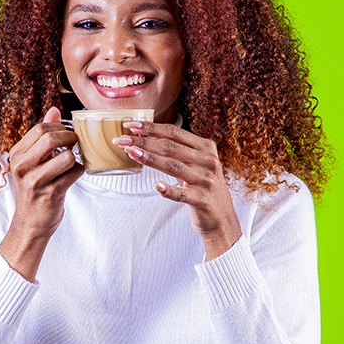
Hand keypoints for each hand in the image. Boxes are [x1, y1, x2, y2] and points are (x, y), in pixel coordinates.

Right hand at [5, 106, 83, 239]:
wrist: (30, 223)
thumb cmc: (33, 189)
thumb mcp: (31, 162)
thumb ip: (41, 136)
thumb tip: (54, 110)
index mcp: (16, 155)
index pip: (40, 128)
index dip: (59, 128)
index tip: (66, 134)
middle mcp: (22, 167)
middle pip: (51, 138)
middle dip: (69, 138)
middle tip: (75, 144)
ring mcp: (36, 181)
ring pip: (66, 156)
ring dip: (75, 158)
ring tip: (71, 163)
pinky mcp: (51, 194)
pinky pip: (74, 173)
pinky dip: (78, 171)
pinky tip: (72, 176)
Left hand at [113, 121, 241, 259]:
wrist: (221, 217)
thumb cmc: (203, 187)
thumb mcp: (197, 164)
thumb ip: (180, 150)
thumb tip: (146, 138)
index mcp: (206, 148)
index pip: (174, 133)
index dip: (152, 128)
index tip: (131, 125)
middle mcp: (208, 161)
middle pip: (170, 147)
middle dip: (143, 141)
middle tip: (121, 139)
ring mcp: (206, 181)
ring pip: (173, 166)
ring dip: (150, 159)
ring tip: (131, 153)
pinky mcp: (202, 200)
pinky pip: (182, 194)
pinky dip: (169, 190)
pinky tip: (157, 186)